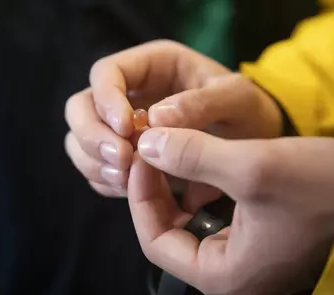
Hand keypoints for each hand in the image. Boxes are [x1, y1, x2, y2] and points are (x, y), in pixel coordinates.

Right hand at [64, 40, 281, 196]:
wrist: (252, 142)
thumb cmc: (247, 111)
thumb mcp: (237, 99)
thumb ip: (202, 103)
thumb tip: (156, 119)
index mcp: (153, 66)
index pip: (106, 73)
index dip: (107, 99)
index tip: (127, 128)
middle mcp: (130, 94)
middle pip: (81, 107)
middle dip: (93, 136)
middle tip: (123, 160)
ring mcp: (124, 128)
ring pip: (81, 140)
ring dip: (96, 162)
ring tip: (127, 179)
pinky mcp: (128, 156)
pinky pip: (99, 168)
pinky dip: (106, 181)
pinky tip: (129, 189)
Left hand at [127, 127, 333, 294]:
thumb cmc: (325, 188)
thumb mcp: (253, 167)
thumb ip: (193, 155)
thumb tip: (147, 144)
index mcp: (225, 278)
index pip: (156, 241)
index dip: (141, 195)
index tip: (143, 154)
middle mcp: (232, 278)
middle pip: (170, 234)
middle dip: (157, 190)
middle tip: (152, 149)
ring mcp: (246, 262)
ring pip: (190, 225)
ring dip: (177, 187)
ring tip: (168, 151)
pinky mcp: (258, 241)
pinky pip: (213, 219)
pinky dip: (201, 190)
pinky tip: (198, 164)